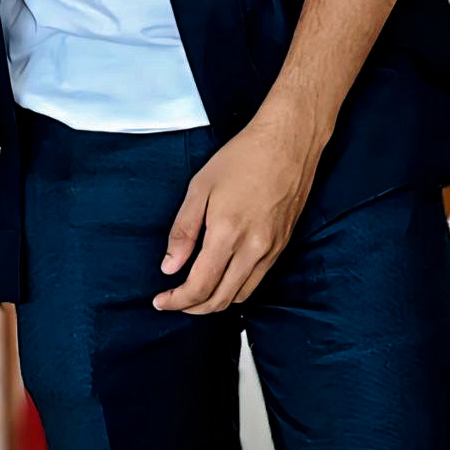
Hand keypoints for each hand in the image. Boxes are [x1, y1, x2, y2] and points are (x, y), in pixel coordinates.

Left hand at [154, 96, 325, 314]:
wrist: (288, 142)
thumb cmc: (244, 157)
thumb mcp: (200, 187)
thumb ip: (183, 230)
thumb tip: (170, 266)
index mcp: (228, 234)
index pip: (199, 286)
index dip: (176, 301)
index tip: (161, 301)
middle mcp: (253, 249)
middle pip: (220, 300)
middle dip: (193, 307)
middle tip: (174, 301)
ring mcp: (271, 250)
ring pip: (241, 296)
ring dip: (215, 302)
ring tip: (195, 293)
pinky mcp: (282, 245)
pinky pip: (257, 281)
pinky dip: (236, 289)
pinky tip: (222, 277)